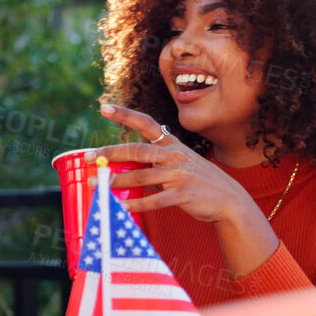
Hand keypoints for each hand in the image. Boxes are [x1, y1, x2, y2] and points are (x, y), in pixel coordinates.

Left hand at [93, 103, 259, 223]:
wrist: (229, 199)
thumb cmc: (197, 181)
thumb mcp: (178, 164)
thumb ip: (154, 163)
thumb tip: (122, 167)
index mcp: (172, 144)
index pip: (146, 123)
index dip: (125, 115)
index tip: (104, 108)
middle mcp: (175, 156)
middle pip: (137, 150)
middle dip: (109, 153)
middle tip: (87, 157)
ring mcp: (179, 174)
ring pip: (141, 176)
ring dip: (116, 180)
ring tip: (96, 185)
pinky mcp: (183, 194)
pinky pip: (155, 199)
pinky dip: (136, 204)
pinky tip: (121, 206)